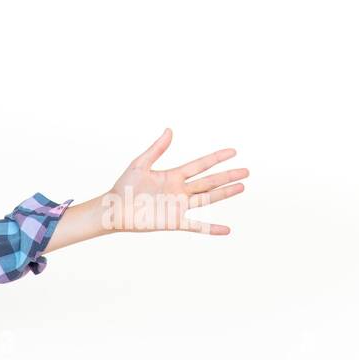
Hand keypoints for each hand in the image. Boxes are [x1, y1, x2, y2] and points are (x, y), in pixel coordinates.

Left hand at [104, 129, 248, 234]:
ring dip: (225, 193)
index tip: (233, 151)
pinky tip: (227, 230)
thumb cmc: (123, 186)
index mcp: (173, 176)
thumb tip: (169, 130)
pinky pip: (196, 226)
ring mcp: (178, 206)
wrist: (113, 209)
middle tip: (247, 171)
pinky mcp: (173, 222)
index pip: (200, 165)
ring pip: (207, 198)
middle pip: (209, 181)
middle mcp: (179, 190)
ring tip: (242, 187)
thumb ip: (156, 149)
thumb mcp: (140, 164)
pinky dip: (211, 229)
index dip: (216, 158)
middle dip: (227, 176)